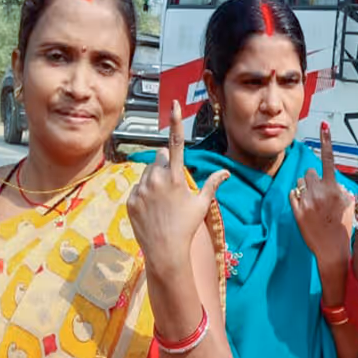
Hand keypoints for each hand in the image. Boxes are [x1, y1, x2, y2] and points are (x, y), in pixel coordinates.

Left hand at [128, 101, 228, 272]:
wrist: (165, 250)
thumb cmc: (186, 227)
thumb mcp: (201, 204)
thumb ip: (213, 183)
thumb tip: (226, 172)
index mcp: (176, 177)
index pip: (176, 143)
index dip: (176, 123)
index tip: (174, 106)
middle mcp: (156, 179)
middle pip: (159, 158)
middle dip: (165, 165)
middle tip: (172, 185)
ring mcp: (141, 189)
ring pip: (147, 173)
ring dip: (154, 180)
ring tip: (162, 202)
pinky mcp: (130, 200)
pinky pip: (137, 188)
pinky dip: (144, 194)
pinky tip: (152, 210)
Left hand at [292, 120, 355, 268]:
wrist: (332, 250)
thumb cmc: (343, 226)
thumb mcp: (349, 204)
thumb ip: (342, 189)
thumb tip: (335, 182)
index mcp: (334, 187)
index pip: (329, 158)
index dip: (326, 140)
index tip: (323, 124)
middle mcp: (319, 191)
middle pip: (309, 172)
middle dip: (312, 178)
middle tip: (319, 192)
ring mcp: (306, 201)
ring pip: (300, 182)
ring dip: (305, 188)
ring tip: (313, 203)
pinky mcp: (296, 211)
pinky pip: (293, 194)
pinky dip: (297, 198)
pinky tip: (306, 209)